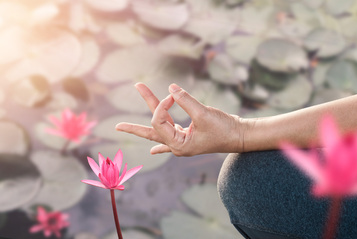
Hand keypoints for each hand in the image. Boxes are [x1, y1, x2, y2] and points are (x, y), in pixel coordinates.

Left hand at [115, 83, 246, 155]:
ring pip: (160, 128)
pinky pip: (169, 138)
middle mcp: (177, 146)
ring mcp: (181, 142)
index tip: (173, 95)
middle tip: (116, 126)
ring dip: (150, 116)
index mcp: (178, 144)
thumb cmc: (224, 128)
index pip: (159, 121)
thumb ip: (185, 100)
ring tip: (125, 123)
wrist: (240, 136)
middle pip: (152, 131)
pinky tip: (152, 150)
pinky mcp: (187, 137)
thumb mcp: (204, 113)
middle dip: (134, 127)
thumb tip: (170, 88)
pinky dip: (160, 142)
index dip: (162, 105)